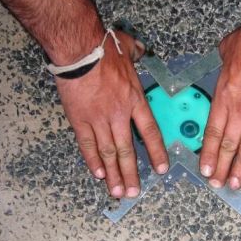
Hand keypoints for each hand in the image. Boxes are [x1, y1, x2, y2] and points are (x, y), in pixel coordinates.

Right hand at [56, 31, 168, 197]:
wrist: (80, 50)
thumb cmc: (104, 47)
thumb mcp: (128, 48)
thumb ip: (138, 52)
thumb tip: (142, 50)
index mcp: (134, 99)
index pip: (149, 132)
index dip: (155, 153)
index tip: (160, 169)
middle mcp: (119, 114)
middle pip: (127, 150)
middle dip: (131, 174)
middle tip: (134, 192)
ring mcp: (98, 119)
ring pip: (108, 153)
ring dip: (113, 174)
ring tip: (117, 191)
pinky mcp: (79, 119)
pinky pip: (87, 145)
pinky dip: (92, 161)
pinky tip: (98, 174)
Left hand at [199, 27, 240, 188]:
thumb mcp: (226, 50)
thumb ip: (223, 58)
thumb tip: (224, 54)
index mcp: (223, 98)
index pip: (212, 132)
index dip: (207, 153)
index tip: (204, 169)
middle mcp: (239, 110)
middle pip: (227, 144)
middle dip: (220, 167)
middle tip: (217, 184)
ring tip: (236, 183)